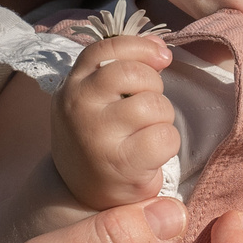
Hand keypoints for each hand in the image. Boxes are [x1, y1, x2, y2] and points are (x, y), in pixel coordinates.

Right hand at [47, 32, 178, 206]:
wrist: (83, 195)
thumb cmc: (101, 139)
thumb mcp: (98, 99)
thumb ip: (122, 67)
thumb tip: (159, 46)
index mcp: (73, 85)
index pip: (106, 49)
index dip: (140, 47)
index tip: (161, 58)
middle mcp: (79, 106)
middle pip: (134, 73)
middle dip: (154, 86)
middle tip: (149, 107)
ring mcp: (97, 135)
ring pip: (153, 104)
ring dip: (163, 117)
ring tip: (147, 132)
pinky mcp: (121, 163)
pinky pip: (164, 136)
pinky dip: (169, 143)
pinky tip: (153, 153)